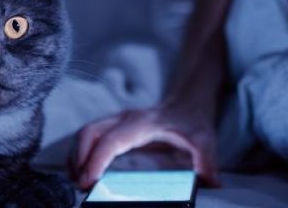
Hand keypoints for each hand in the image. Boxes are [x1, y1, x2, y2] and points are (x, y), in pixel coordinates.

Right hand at [69, 105, 220, 189]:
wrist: (189, 102)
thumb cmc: (193, 122)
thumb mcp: (204, 140)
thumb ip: (207, 161)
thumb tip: (212, 183)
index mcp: (143, 123)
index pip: (112, 140)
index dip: (97, 160)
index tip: (88, 181)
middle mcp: (125, 119)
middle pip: (89, 132)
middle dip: (78, 158)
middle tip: (79, 185)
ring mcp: (117, 120)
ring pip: (85, 133)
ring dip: (75, 156)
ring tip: (76, 181)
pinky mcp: (113, 126)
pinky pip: (89, 136)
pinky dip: (80, 152)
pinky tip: (81, 171)